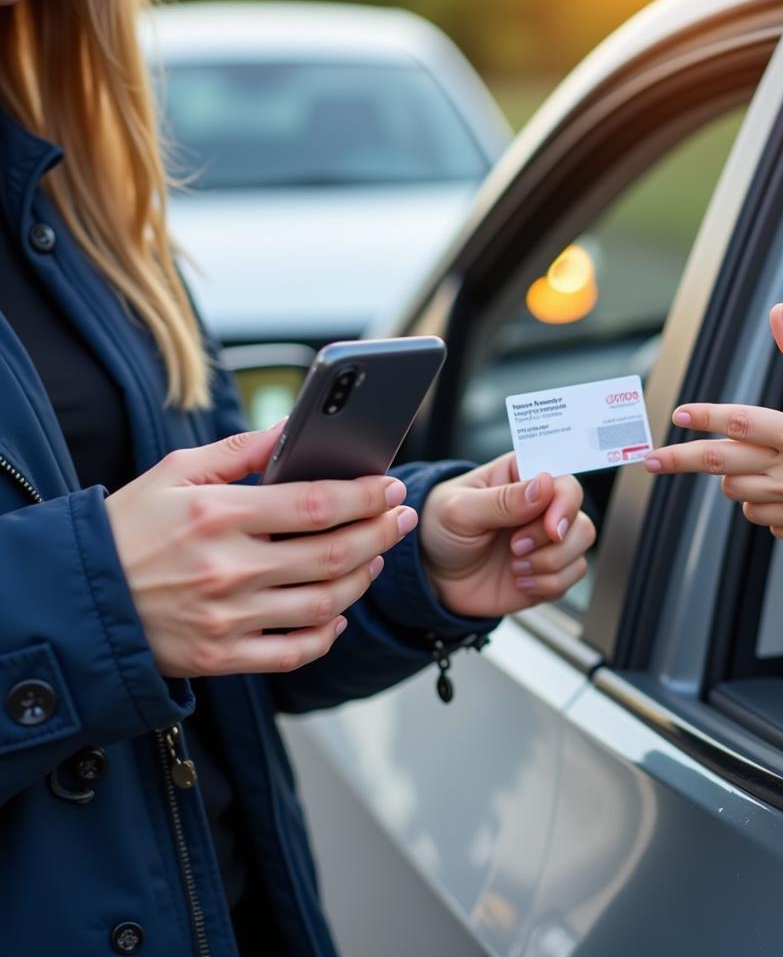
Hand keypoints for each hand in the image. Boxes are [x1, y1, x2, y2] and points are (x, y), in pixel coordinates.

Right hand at [106, 425, 416, 677]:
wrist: (78, 600)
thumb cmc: (127, 528)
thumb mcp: (174, 472)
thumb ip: (240, 450)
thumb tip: (293, 428)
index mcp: (219, 515)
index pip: (316, 503)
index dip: (366, 496)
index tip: (392, 488)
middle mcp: (228, 568)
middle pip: (332, 553)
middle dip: (380, 533)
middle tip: (402, 519)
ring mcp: (227, 617)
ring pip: (324, 602)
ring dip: (362, 578)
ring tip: (375, 557)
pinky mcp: (222, 656)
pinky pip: (295, 652)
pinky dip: (327, 634)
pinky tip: (338, 613)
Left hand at [419, 453, 594, 615]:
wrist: (432, 576)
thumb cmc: (440, 528)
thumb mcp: (460, 510)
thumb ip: (502, 500)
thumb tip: (545, 485)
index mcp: (520, 477)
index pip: (564, 480)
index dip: (564, 502)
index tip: (550, 526)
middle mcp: (540, 506)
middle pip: (579, 516)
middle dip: (551, 540)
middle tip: (515, 547)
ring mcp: (546, 539)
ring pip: (581, 545)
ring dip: (550, 563)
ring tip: (515, 565)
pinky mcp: (549, 569)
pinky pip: (571, 576)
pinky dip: (547, 583)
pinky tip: (519, 580)